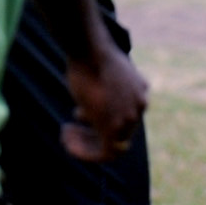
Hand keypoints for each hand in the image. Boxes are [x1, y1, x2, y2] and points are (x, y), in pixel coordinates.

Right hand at [62, 29, 147, 163]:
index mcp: (139, 92)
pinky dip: (84, 151)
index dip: (100, 117)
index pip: (124, 116)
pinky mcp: (113, 130)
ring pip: (111, 145)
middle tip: (70, 128)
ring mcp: (128, 120)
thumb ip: (103, 86)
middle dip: (92, 133)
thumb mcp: (101, 71)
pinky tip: (66, 138)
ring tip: (66, 134)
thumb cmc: (90, 55)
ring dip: (85, 143)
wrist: (90, 52)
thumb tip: (90, 100)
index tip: (79, 114)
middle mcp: (139, 108)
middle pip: (119, 133)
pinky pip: (104, 153)